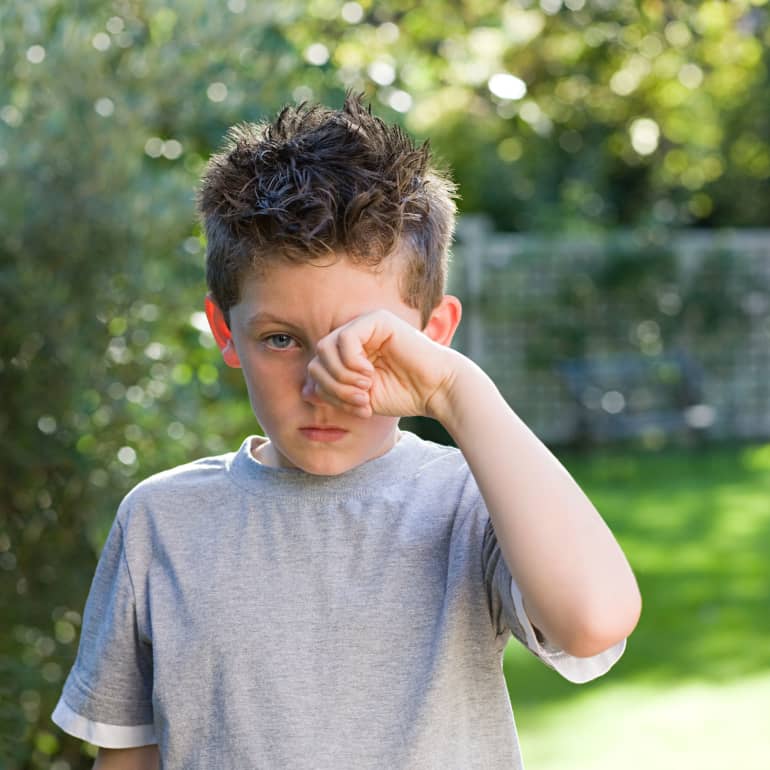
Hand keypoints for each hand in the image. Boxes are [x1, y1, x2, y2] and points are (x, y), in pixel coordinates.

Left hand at [304, 309, 459, 419]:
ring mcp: (365, 325)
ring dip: (341, 376)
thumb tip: (306, 390)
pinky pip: (345, 338)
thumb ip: (334, 392)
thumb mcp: (359, 398)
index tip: (357, 407)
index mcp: (349, 354)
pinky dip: (351, 362)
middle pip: (317, 358)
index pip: (318, 368)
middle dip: (333, 386)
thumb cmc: (403, 394)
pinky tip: (370, 374)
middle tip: (359, 400)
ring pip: (325, 347)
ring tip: (364, 389)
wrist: (436, 390)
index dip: (329, 392)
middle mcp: (355, 336)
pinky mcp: (377, 320)